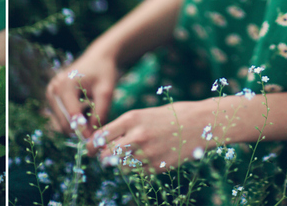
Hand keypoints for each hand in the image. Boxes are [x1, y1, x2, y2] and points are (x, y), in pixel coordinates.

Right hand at [45, 49, 120, 137]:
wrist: (97, 58)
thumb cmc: (103, 72)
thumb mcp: (106, 91)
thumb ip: (100, 113)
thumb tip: (93, 135)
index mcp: (65, 86)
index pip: (72, 117)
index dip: (85, 131)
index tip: (95, 139)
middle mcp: (53, 89)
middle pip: (64, 123)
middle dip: (80, 130)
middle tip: (95, 131)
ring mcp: (50, 93)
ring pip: (61, 123)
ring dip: (76, 125)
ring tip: (90, 115)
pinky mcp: (51, 96)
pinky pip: (60, 118)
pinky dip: (72, 120)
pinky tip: (83, 111)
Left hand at [85, 101, 210, 172]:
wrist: (197, 123)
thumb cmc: (167, 116)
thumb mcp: (142, 114)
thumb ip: (123, 127)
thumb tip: (103, 142)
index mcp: (131, 119)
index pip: (100, 137)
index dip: (91, 145)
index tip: (88, 149)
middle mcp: (137, 136)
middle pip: (107, 154)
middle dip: (102, 157)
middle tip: (102, 157)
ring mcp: (148, 153)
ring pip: (121, 166)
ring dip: (119, 164)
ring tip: (124, 158)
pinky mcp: (158, 166)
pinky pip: (138, 172)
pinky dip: (136, 169)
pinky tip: (143, 159)